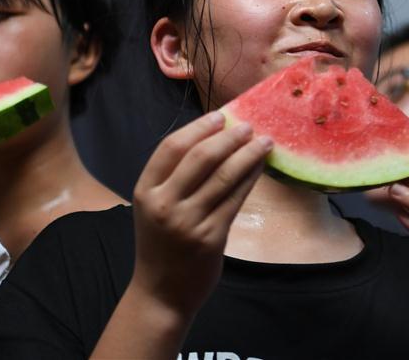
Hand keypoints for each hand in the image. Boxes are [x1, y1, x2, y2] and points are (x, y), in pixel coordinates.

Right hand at [128, 111, 271, 317]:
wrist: (161, 294)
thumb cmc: (160, 245)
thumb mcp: (154, 208)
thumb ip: (173, 178)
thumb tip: (212, 140)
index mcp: (145, 191)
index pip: (171, 148)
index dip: (197, 128)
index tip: (219, 116)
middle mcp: (164, 204)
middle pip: (200, 158)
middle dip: (227, 137)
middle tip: (247, 125)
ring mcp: (188, 222)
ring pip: (223, 176)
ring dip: (247, 154)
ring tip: (263, 141)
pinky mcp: (211, 237)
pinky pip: (235, 199)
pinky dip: (250, 178)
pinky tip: (260, 167)